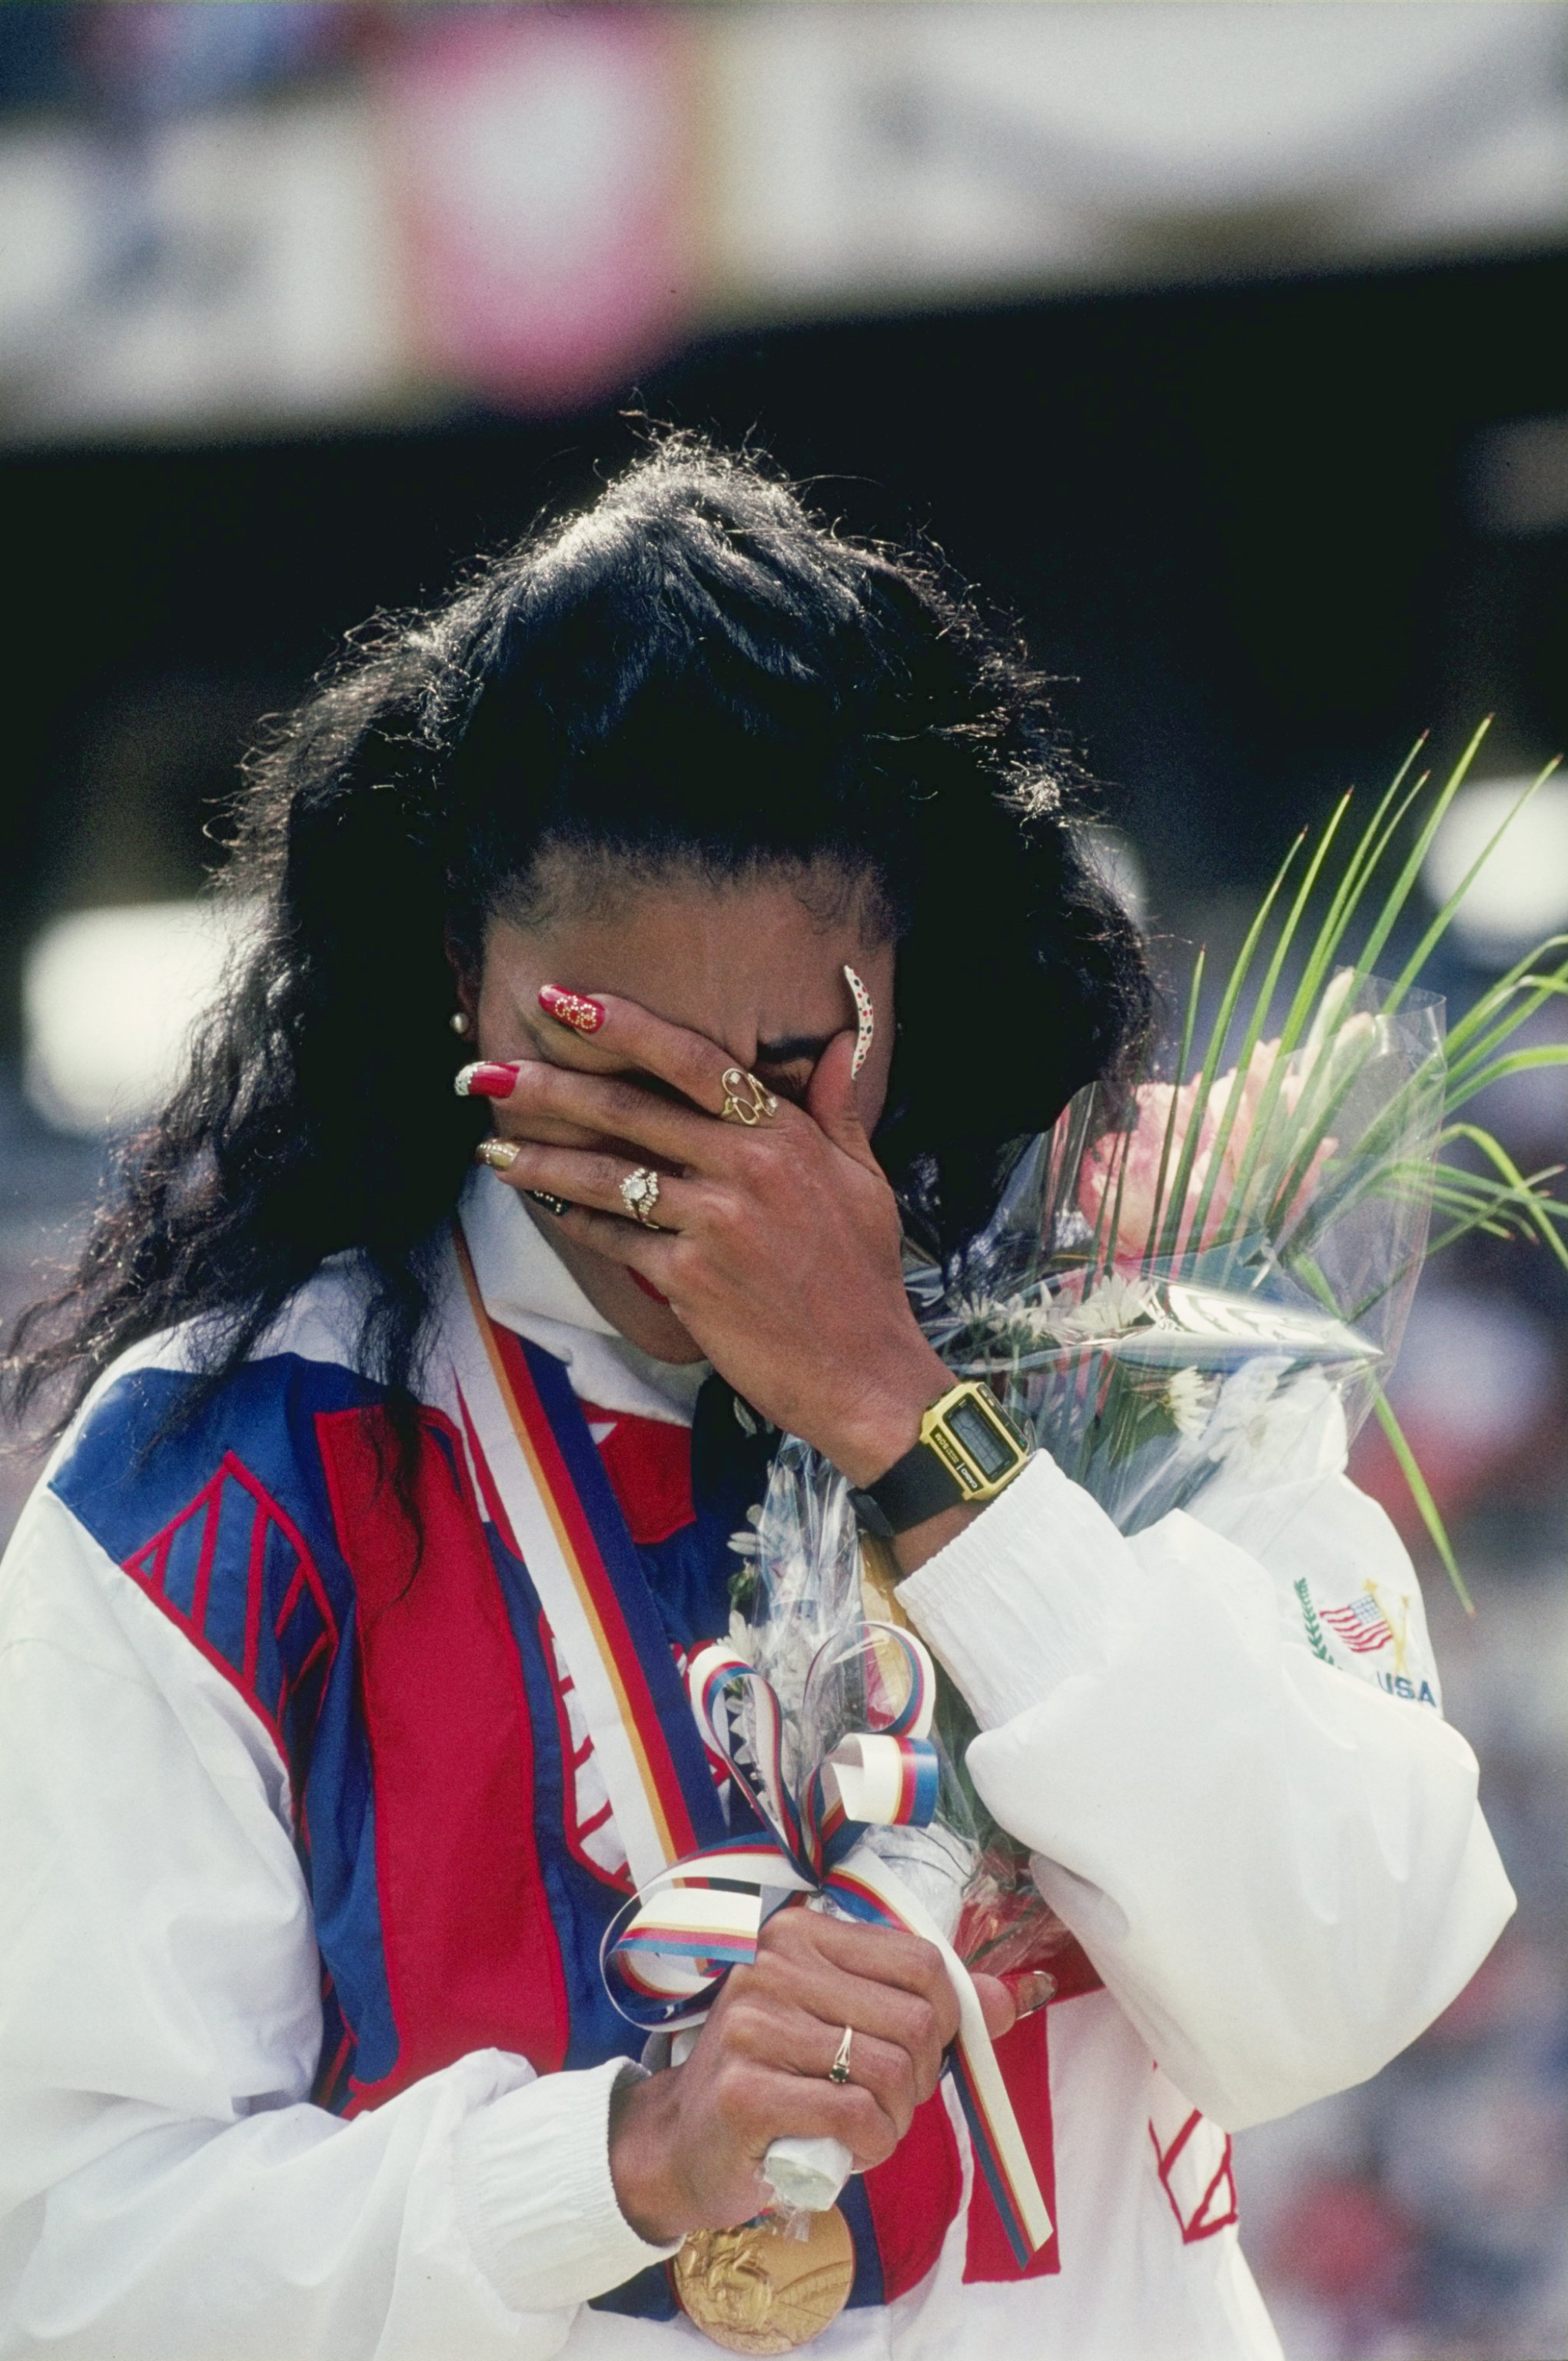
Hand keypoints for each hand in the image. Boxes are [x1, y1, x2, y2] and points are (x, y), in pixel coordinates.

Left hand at [469, 991, 952, 1484]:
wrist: (863, 1373)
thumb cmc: (864, 1278)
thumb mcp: (864, 1180)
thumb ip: (838, 1107)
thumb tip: (843, 1039)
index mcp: (784, 1135)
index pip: (692, 1060)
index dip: (623, 1024)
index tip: (564, 998)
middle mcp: (745, 1170)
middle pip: (628, 1109)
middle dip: (546, 1085)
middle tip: (483, 1071)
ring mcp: (713, 1225)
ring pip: (606, 1175)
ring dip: (539, 1158)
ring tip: (490, 1147)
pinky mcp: (687, 1280)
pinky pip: (614, 1238)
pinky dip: (574, 1220)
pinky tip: (540, 1205)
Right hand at [607, 1908, 1015, 2243]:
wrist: (684, 2143)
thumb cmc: (778, 2078)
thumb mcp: (847, 2024)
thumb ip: (925, 2005)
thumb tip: (1010, 1998)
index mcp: (803, 1933)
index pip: (922, 1961)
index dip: (947, 2019)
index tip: (921, 2055)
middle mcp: (773, 1963)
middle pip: (917, 2022)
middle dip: (919, 2082)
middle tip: (883, 2104)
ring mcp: (753, 2023)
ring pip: (890, 2074)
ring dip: (892, 2123)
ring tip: (857, 2130)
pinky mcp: (744, 2089)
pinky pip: (854, 2116)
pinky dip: (867, 2147)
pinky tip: (838, 2150)